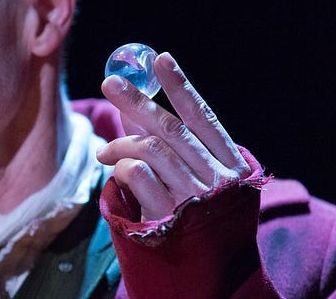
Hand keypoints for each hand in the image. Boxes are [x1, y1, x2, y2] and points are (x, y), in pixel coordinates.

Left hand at [96, 52, 250, 220]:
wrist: (211, 280)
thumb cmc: (200, 224)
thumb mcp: (195, 183)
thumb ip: (170, 146)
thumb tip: (133, 105)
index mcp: (232, 167)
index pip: (204, 118)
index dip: (180, 87)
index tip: (160, 59)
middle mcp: (218, 181)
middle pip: (173, 129)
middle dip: (138, 101)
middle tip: (110, 83)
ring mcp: (195, 200)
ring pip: (151, 149)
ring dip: (121, 143)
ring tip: (104, 150)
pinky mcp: (169, 218)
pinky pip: (137, 176)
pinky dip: (121, 168)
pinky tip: (115, 172)